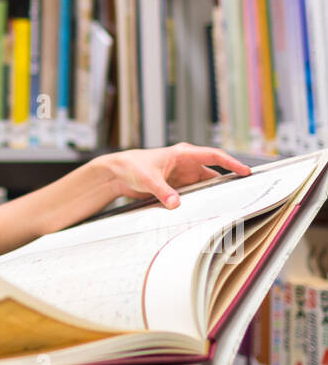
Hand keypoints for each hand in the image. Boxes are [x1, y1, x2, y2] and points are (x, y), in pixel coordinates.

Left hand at [105, 142, 251, 210]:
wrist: (118, 172)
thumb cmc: (132, 166)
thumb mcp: (148, 179)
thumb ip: (162, 191)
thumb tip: (176, 203)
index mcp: (182, 154)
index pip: (213, 156)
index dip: (231, 163)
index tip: (246, 171)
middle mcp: (186, 164)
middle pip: (213, 174)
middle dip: (228, 183)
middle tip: (244, 193)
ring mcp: (183, 176)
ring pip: (205, 186)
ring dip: (213, 195)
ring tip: (227, 205)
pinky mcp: (178, 187)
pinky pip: (195, 194)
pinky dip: (201, 201)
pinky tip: (206, 210)